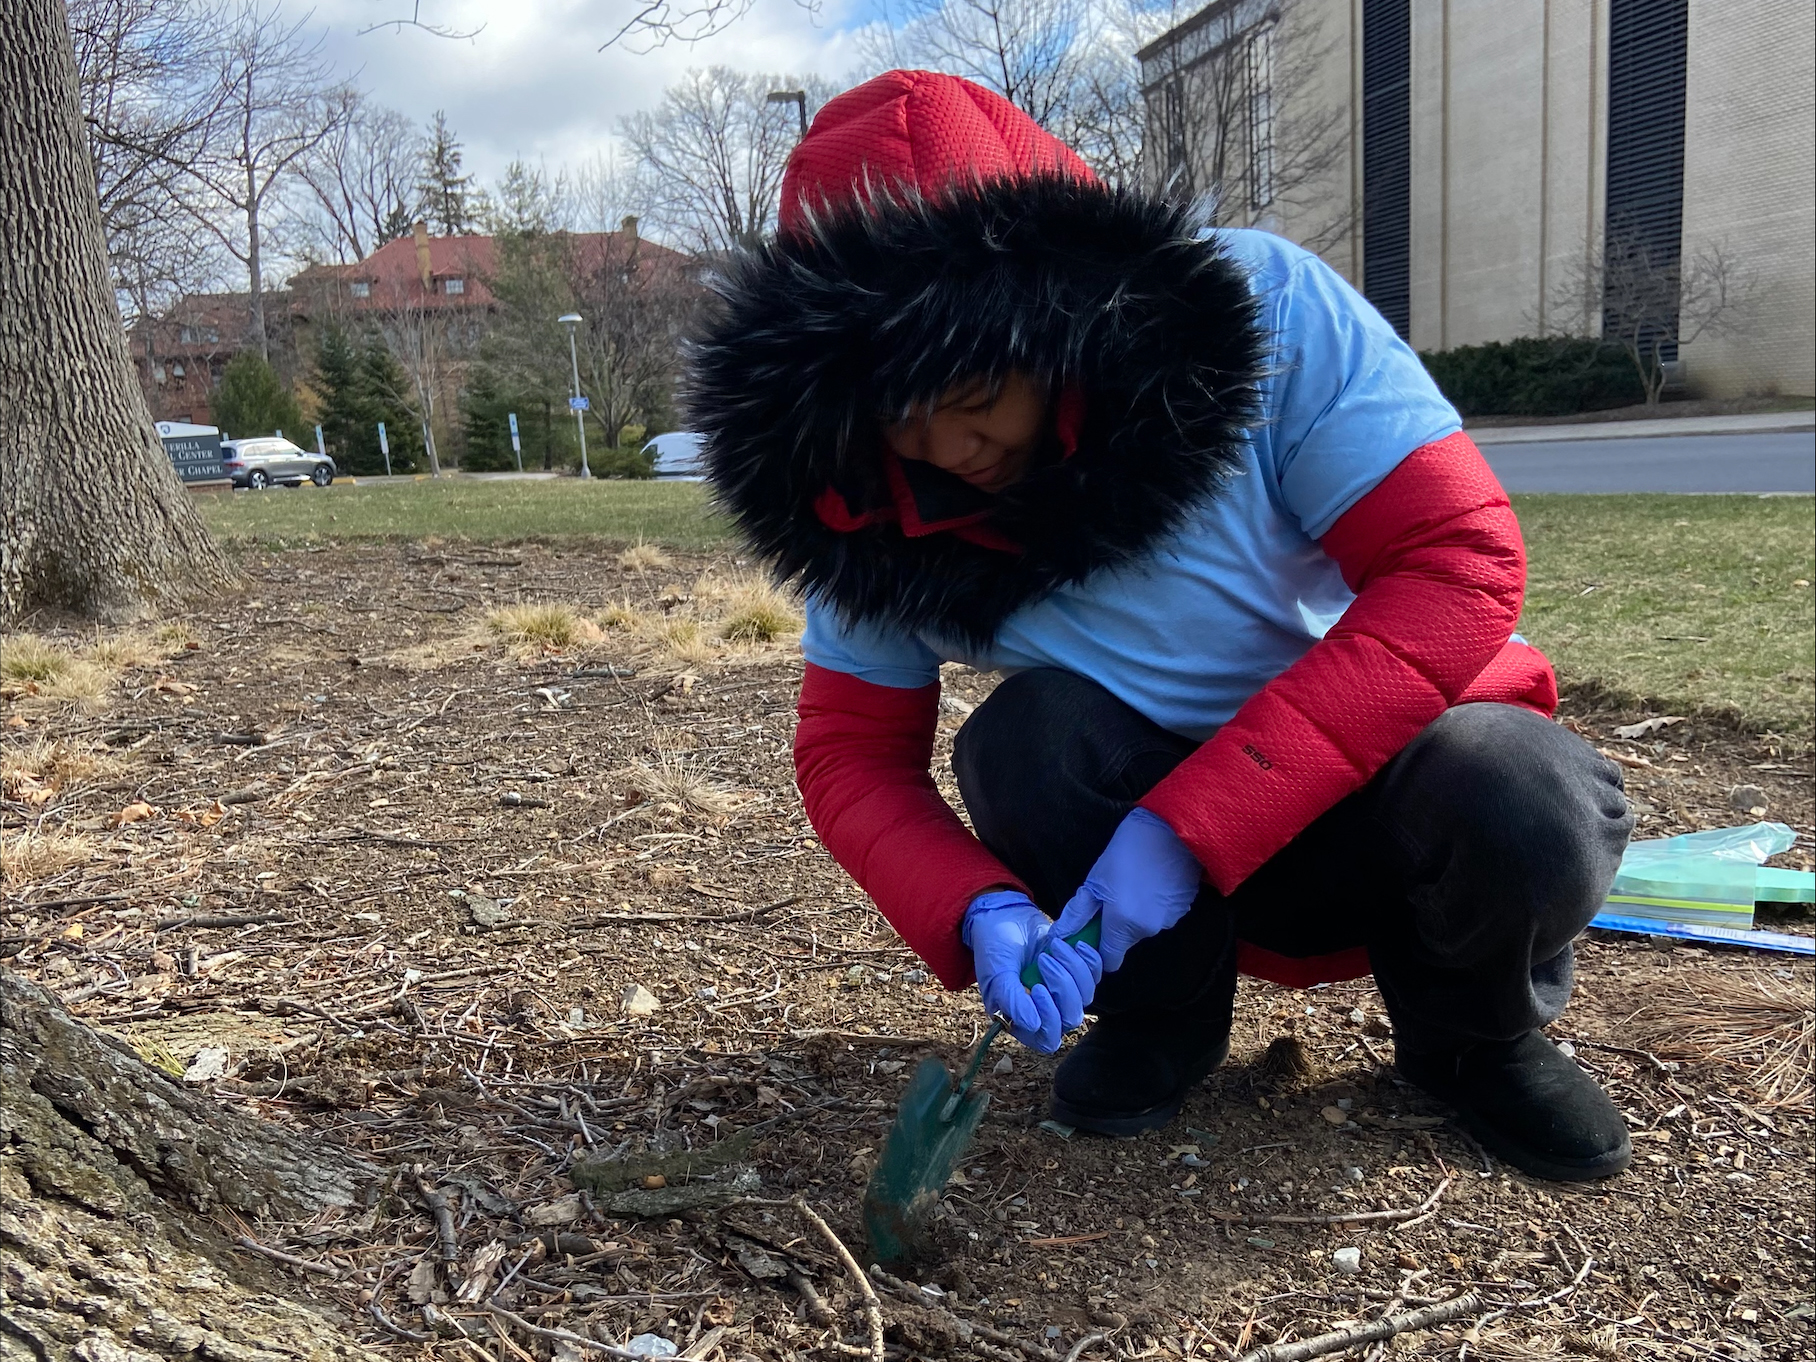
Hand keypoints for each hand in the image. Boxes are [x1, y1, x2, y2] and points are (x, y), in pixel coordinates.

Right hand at [963, 890, 1101, 1053]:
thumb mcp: (997, 974)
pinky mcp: (1076, 972)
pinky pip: (1095, 975)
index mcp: (1022, 1019)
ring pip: (1085, 996)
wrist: (1004, 915)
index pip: (1047, 1039)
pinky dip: (1088, 959)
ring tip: (1053, 946)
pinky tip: (1074, 943)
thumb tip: (1033, 1024)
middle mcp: (1046, 1010)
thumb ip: (1012, 999)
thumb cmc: (994, 947)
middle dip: (1062, 987)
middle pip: (1070, 1017)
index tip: (1037, 988)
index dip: (1049, 1019)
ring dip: (1073, 968)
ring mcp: (1063, 991)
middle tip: (1044, 959)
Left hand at [1054, 808, 1201, 973]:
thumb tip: (1059, 936)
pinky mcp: (1184, 908)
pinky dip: (1154, 905)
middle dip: (1116, 925)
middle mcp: (1148, 930)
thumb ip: (1077, 914)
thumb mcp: (1094, 881)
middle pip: (1126, 941)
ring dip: (1136, 914)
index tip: (1094, 931)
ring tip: (1134, 883)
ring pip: (1144, 927)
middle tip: (1112, 896)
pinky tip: (1152, 881)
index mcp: (1123, 925)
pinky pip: (1162, 915)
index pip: (1109, 961)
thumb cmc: (1127, 850)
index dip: (1099, 950)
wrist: (1170, 828)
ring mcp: (1170, 920)